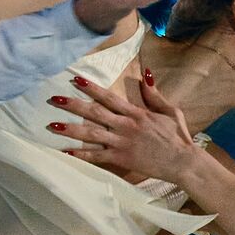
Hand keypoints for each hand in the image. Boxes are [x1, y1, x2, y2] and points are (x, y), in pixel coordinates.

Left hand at [47, 71, 197, 183]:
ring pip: (91, 134)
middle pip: (94, 113)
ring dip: (70, 129)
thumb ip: (154, 94)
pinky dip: (80, 154)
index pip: (109, 97)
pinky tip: (65, 151)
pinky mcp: (121, 159)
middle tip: (54, 99)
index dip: (91, 88)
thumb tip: (146, 73)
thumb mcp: (169, 111)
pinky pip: (96, 156)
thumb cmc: (178, 137)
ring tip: (51, 125)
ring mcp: (121, 143)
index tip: (75, 80)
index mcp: (136, 113)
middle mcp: (125, 126)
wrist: (182, 161)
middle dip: (72, 105)